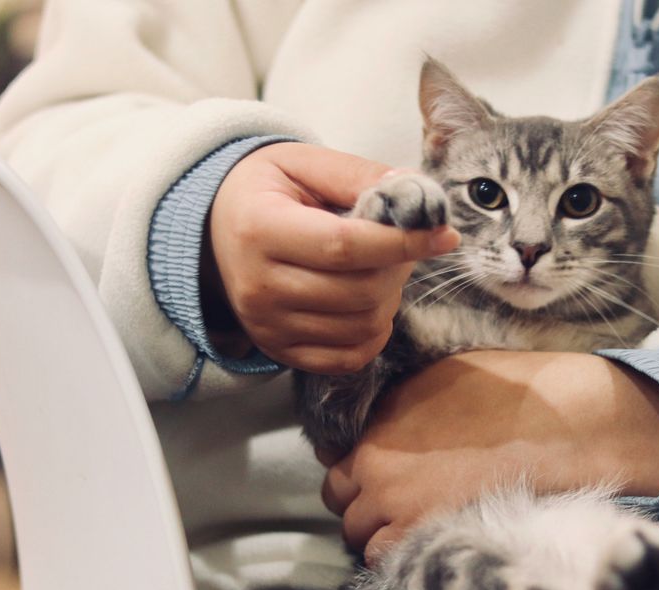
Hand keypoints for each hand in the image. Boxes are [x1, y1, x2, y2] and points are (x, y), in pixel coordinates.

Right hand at [204, 142, 459, 373]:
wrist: (214, 229)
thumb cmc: (266, 191)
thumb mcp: (303, 163)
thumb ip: (359, 175)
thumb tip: (418, 195)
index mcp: (260, 229)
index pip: (345, 246)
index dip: (402, 242)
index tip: (443, 235)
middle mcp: (258, 285)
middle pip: (359, 292)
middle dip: (398, 268)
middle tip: (400, 245)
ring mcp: (267, 325)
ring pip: (361, 326)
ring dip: (389, 298)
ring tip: (379, 269)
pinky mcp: (278, 350)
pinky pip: (348, 358)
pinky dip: (373, 334)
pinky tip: (369, 303)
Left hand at [321, 351, 658, 563]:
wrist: (561, 426)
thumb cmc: (513, 396)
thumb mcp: (440, 378)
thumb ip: (399, 407)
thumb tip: (381, 423)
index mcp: (379, 422)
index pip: (335, 463)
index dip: (359, 473)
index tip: (382, 479)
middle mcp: (376, 463)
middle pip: (342, 503)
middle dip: (365, 505)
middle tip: (401, 506)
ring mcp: (394, 504)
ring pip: (359, 537)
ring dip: (380, 535)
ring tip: (419, 528)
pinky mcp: (420, 536)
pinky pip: (385, 560)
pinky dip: (398, 558)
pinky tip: (430, 542)